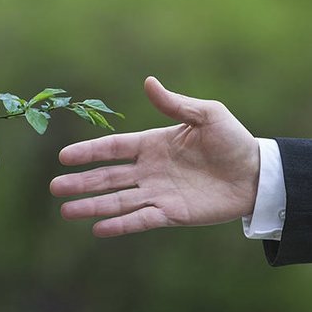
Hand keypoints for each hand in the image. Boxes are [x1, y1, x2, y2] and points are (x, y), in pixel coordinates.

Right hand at [50, 77, 259, 236]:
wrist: (256, 173)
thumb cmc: (232, 140)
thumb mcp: (206, 114)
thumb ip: (175, 104)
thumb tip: (148, 81)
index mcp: (152, 144)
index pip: (113, 148)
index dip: (88, 152)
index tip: (64, 156)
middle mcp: (148, 170)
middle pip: (107, 177)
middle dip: (80, 182)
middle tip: (55, 187)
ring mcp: (157, 193)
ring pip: (117, 200)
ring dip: (92, 206)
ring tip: (66, 212)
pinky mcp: (171, 214)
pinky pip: (140, 219)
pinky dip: (120, 225)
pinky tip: (98, 230)